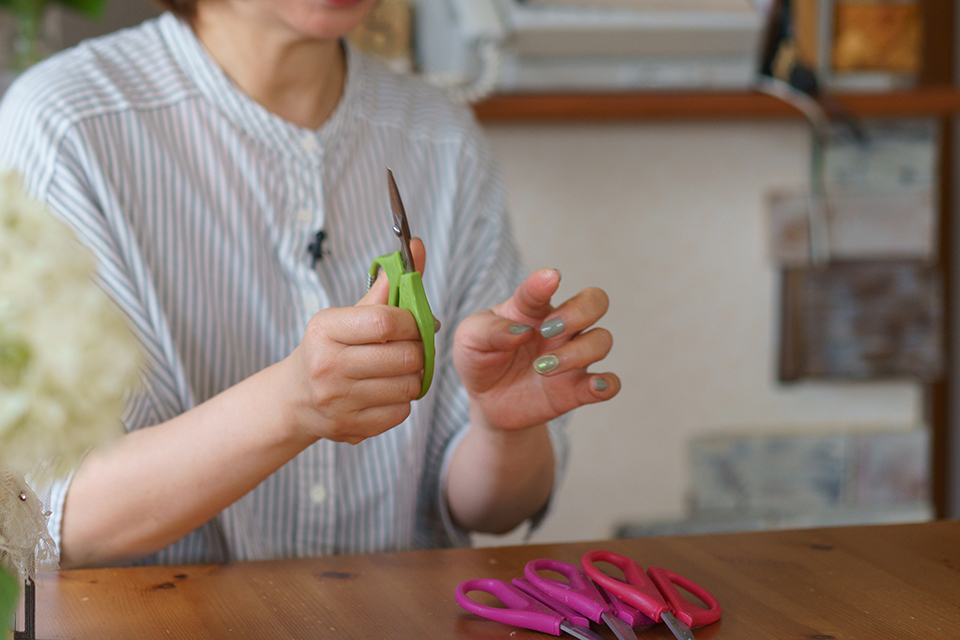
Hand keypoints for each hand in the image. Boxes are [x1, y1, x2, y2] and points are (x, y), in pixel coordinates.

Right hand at [283, 241, 428, 444]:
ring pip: (408, 386)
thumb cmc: (330, 349)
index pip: (387, 322)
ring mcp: (337, 401)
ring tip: (397, 370)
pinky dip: (402, 401)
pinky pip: (401, 411)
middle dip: (416, 351)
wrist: (294, 399)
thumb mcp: (347, 316)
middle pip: (404, 356)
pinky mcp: (349, 428)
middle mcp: (327, 366)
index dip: (411, 322)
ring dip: (412, 377)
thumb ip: (386, 286)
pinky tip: (386, 392)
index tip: (411, 324)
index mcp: (325, 329)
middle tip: (408, 348)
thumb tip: (416, 247)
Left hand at [453, 269, 619, 431]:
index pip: (543, 286)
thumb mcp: (470, 339)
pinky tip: (593, 386)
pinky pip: (609, 383)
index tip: (549, 278)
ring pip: (601, 340)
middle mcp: (559, 328)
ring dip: (577, 353)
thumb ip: (489, 330)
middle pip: (594, 301)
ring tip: (542, 368)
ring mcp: (571, 356)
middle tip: (548, 330)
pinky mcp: (577, 389)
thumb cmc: (481, 359)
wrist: (485, 402)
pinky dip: (607, 383)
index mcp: (531, 308)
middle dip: (579, 311)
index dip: (546, 281)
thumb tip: (519, 332)